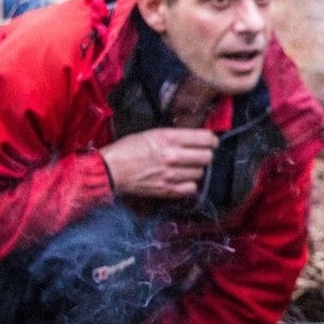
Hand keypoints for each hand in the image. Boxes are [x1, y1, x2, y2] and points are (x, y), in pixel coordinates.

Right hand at [99, 128, 217, 199]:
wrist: (111, 170)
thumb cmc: (128, 149)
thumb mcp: (153, 133)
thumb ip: (175, 136)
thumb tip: (195, 138)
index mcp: (169, 138)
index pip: (205, 139)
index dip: (212, 140)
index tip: (211, 142)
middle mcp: (173, 156)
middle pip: (207, 157)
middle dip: (206, 154)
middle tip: (199, 154)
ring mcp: (171, 175)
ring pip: (200, 173)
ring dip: (196, 169)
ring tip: (187, 167)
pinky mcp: (167, 190)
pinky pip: (191, 188)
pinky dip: (190, 184)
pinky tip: (183, 179)